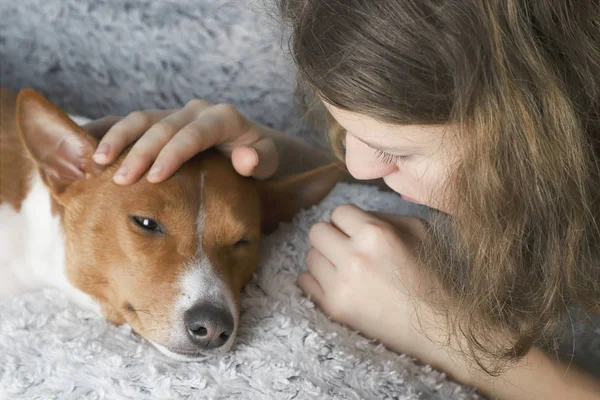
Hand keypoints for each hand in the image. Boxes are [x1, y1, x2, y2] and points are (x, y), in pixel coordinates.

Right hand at [90, 100, 278, 183]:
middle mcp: (197, 111)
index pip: (194, 134)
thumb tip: (245, 159)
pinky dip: (111, 132)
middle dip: (141, 152)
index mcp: (223, 119)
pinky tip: (91, 147)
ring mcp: (176, 114)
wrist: (248, 147)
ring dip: (119, 138)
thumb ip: (259, 160)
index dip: (173, 154)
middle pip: (163, 126)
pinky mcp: (161, 121)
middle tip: (122, 179)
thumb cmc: (257, 158)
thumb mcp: (266, 161)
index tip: (155, 178)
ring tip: (98, 162)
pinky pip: (133, 122)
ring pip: (143, 119)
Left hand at [298, 204, 449, 364]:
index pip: (338, 212)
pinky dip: (317, 281)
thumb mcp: (418, 231)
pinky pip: (304, 282)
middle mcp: (353, 257)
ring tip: (345, 270)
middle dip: (331, 236)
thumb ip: (384, 216)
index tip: (357, 233)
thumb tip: (356, 217)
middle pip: (316, 231)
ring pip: (310, 256)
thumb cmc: (430, 275)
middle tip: (346, 249)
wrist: (436, 325)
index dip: (348, 221)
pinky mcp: (333, 308)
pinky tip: (337, 285)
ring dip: (325, 259)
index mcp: (375, 233)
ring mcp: (340, 285)